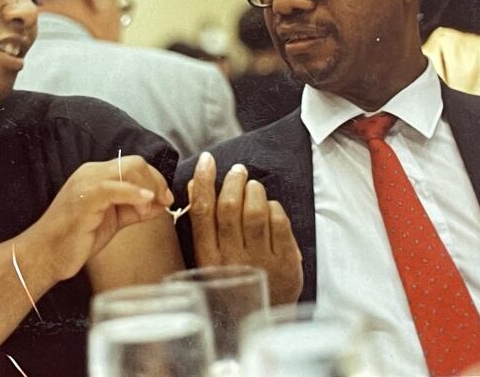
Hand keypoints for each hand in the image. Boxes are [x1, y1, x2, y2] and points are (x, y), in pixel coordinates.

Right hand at [37, 156, 173, 281]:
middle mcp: (91, 172)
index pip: (133, 165)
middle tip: (165, 202)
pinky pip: (115, 188)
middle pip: (135, 163)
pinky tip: (146, 202)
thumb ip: (135, 209)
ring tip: (150, 209)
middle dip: (156, 181)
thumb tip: (161, 203)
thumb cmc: (76, 239)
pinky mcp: (85, 197)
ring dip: (148, 187)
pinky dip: (135, 192)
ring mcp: (87, 182)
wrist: (46, 255)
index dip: (155, 179)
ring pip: (128, 169)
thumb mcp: (113, 220)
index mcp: (97, 175)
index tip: (166, 198)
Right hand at [188, 152, 302, 304]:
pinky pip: (280, 222)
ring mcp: (261, 261)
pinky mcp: (286, 262)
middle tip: (237, 171)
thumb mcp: (209, 259)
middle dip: (233, 181)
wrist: (262, 318)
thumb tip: (193, 184)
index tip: (206, 161)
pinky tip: (269, 207)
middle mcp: (232, 260)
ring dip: (254, 190)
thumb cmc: (232, 282)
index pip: (202, 212)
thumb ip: (202, 224)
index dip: (203, 182)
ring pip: (256, 211)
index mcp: (208, 259)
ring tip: (252, 187)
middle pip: (230, 207)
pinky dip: (274, 207)